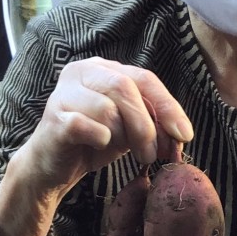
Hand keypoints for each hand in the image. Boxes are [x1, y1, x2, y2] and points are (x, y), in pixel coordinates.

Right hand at [0, 60, 191, 235]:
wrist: (51, 166)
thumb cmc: (92, 142)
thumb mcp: (130, 129)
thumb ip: (153, 124)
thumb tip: (181, 135)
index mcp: (104, 69)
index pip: (145, 78)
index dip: (168, 106)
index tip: (185, 135)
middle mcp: (82, 72)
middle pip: (126, 88)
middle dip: (146, 126)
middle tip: (151, 154)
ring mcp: (64, 92)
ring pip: (108, 109)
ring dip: (122, 137)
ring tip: (122, 151)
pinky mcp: (53, 117)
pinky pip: (86, 125)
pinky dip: (100, 140)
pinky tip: (98, 146)